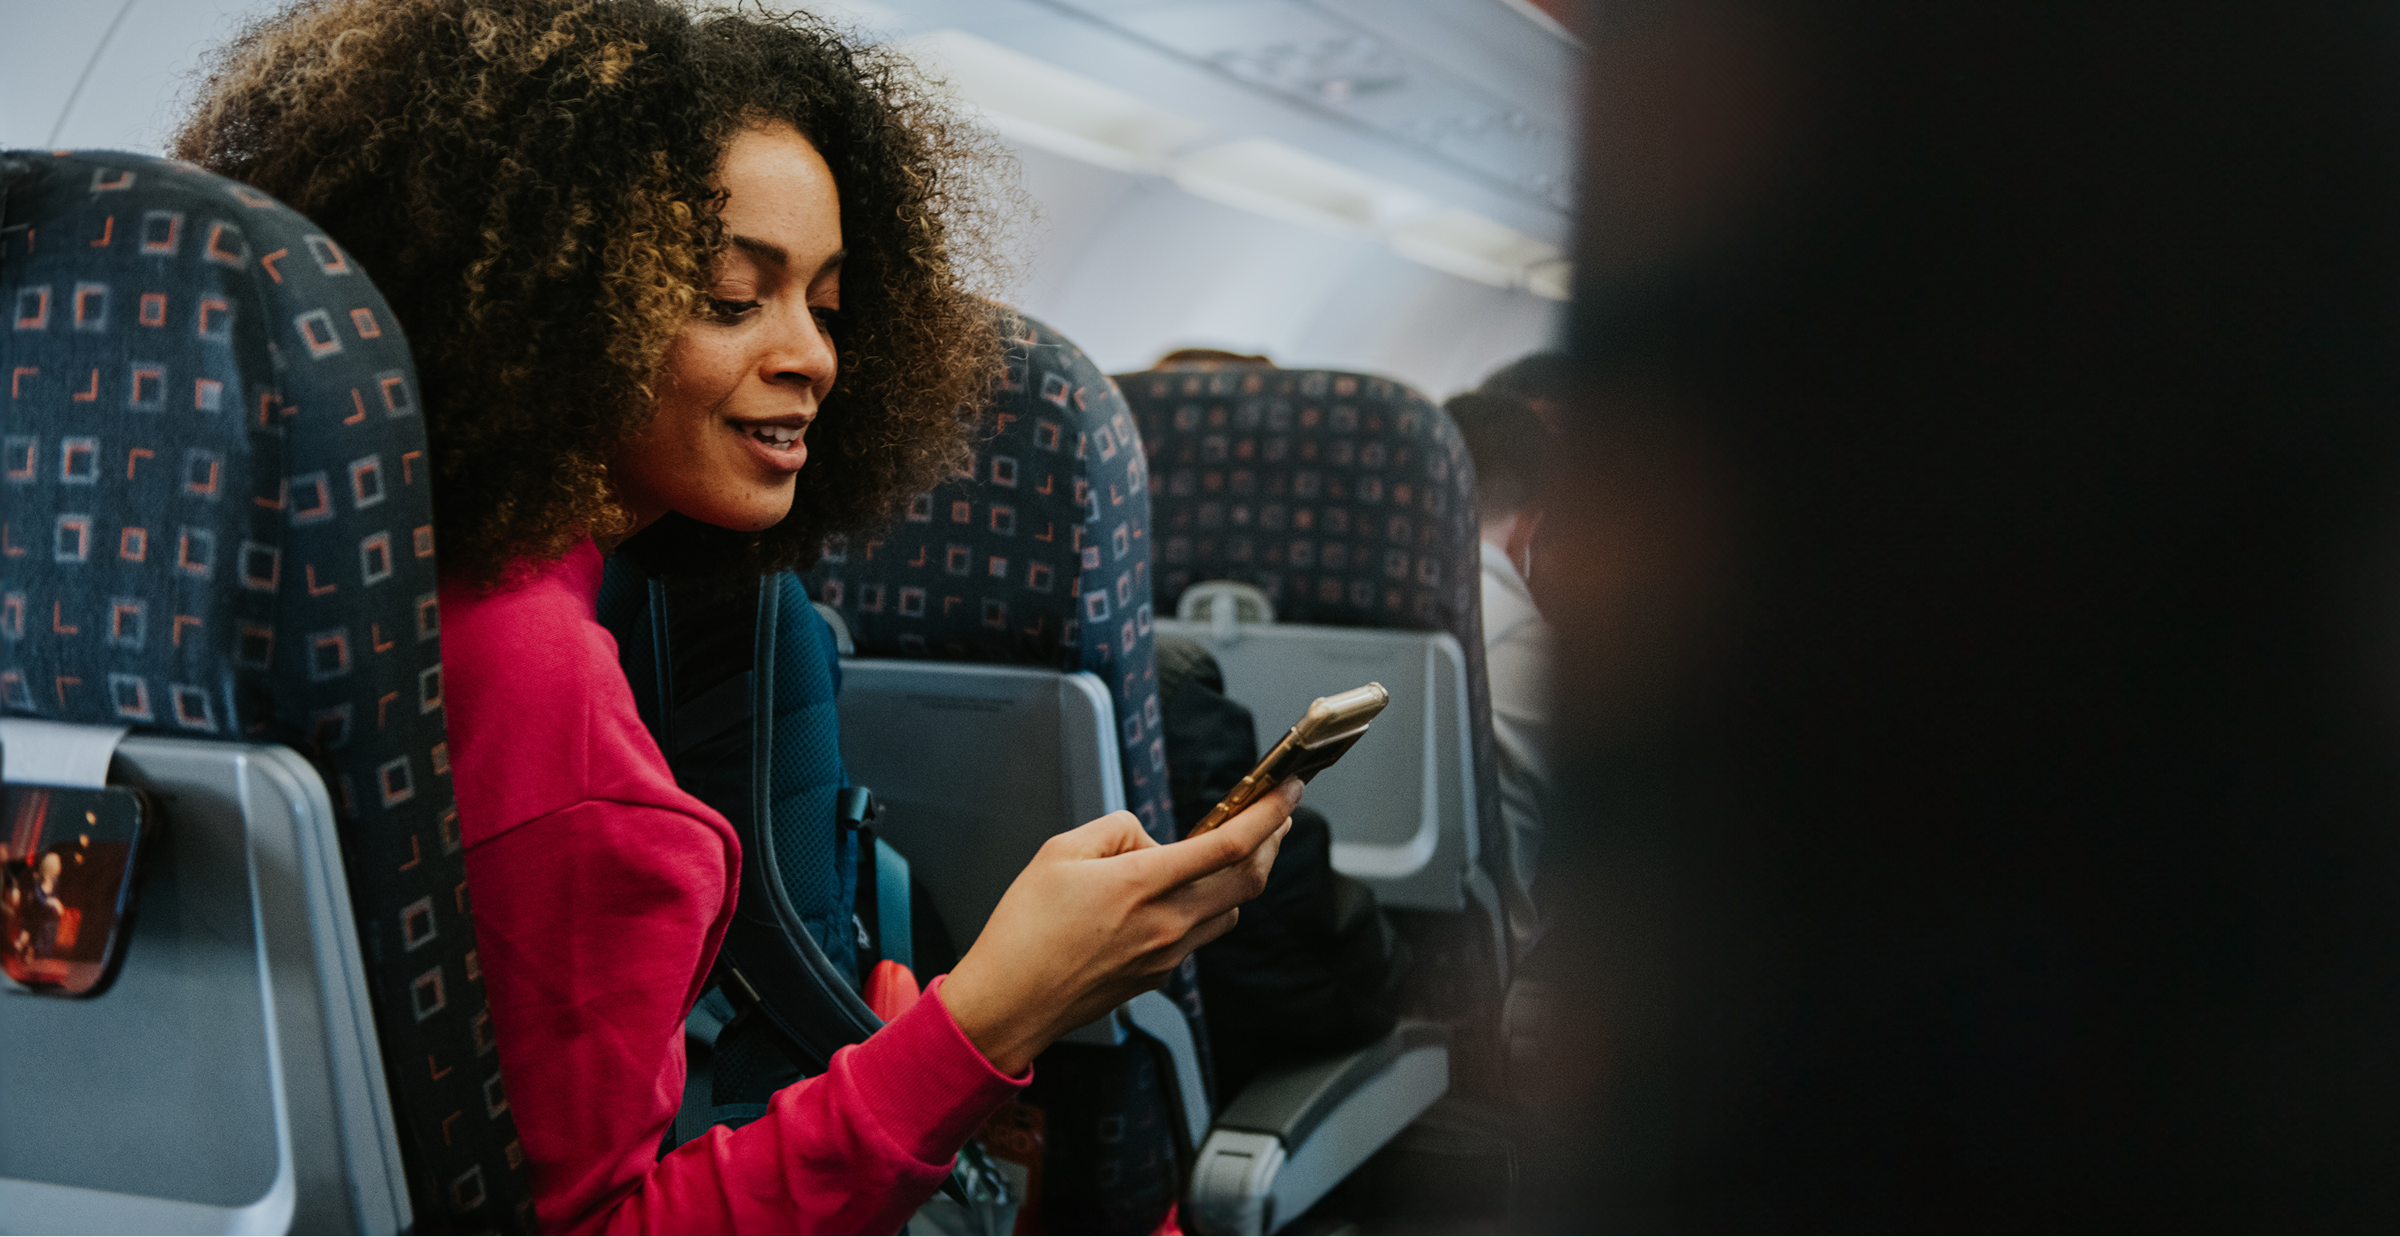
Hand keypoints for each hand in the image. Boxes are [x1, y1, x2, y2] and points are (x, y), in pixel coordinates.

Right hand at [939, 779, 1300, 1075]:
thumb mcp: (1060, 852)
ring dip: (1240, 878)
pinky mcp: (1159, 977)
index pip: (1229, 845)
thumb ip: (1117, 831)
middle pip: (1248, 881)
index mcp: (1142, 885)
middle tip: (1278, 816)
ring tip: (1229, 852)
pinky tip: (1180, 895)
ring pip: (1229, 910)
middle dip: (1271, 842)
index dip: (1268, 814)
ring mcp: (1167, 956)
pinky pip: (1198, 934)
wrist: (1009, 1004)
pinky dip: (1203, 907)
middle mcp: (1166, 923)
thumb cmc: (1024, 930)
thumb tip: (1150, 838)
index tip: (1288, 791)